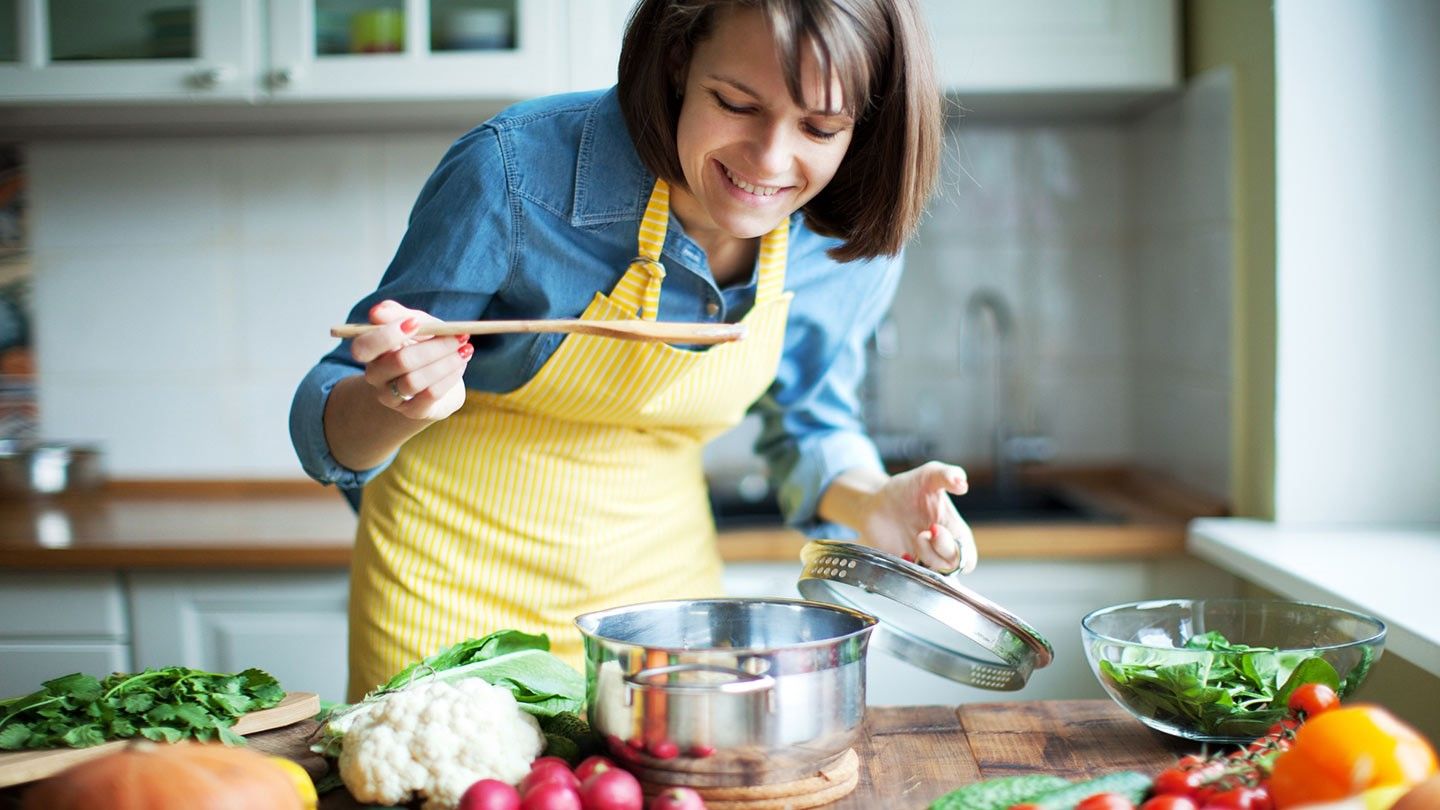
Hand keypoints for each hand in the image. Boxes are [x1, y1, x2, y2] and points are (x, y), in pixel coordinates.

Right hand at [351, 300, 471, 420]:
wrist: (438, 376)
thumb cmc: (423, 344)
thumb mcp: (415, 322)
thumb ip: (398, 314)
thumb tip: (377, 313)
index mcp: (371, 351)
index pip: (363, 347)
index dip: (387, 335)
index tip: (415, 322)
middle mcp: (376, 376)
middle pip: (398, 362)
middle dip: (433, 347)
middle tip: (459, 336)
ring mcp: (392, 396)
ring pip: (415, 381)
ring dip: (446, 362)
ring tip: (465, 350)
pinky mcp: (413, 410)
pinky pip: (430, 395)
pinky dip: (449, 377)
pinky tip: (459, 366)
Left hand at [856, 461, 976, 573]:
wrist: (875, 502)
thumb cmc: (906, 489)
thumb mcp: (927, 475)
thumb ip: (947, 475)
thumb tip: (963, 484)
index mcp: (953, 531)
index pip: (967, 556)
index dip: (957, 549)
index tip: (936, 528)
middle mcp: (940, 549)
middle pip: (953, 566)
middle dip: (940, 551)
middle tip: (923, 532)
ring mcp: (922, 559)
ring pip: (934, 574)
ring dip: (924, 557)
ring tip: (914, 537)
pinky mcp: (905, 567)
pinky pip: (911, 579)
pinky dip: (908, 568)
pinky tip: (902, 553)